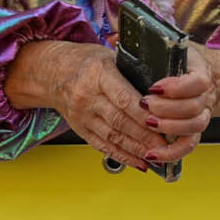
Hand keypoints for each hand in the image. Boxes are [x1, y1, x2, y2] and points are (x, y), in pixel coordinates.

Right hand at [42, 43, 162, 167]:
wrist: (52, 72)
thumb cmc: (87, 62)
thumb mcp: (110, 56)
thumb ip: (134, 72)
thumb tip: (164, 91)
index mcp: (98, 74)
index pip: (123, 97)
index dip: (144, 113)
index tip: (163, 122)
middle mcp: (87, 97)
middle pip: (119, 120)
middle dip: (145, 136)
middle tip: (166, 145)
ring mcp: (81, 115)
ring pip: (112, 136)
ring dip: (136, 149)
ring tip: (157, 156)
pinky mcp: (80, 129)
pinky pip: (102, 146)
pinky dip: (123, 156)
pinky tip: (139, 162)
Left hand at [140, 52, 213, 165]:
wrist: (198, 74)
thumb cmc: (178, 62)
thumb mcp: (167, 46)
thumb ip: (142, 43)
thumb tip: (114, 36)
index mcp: (200, 72)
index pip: (198, 82)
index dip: (177, 87)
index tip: (155, 87)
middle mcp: (205, 95)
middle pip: (194, 107)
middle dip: (166, 108)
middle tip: (145, 105)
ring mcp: (201, 114)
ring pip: (194, 126)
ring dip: (169, 128)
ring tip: (148, 124)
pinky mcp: (192, 130)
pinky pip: (189, 145)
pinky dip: (172, 152)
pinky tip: (153, 154)